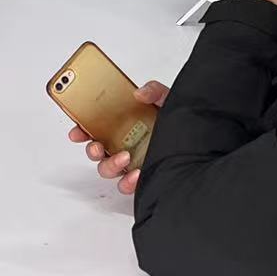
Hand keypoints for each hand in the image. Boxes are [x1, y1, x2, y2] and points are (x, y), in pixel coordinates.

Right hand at [68, 81, 168, 196]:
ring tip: (125, 158)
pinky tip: (137, 174)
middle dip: (91, 150)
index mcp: (121, 125)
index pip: (93, 127)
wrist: (199, 145)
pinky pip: (126, 184)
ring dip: (110, 165)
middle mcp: (121, 144)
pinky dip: (128, 181)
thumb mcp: (167, 100)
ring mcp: (129, 163)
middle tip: (98, 146)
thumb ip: (154, 90)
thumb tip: (139, 93)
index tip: (77, 131)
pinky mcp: (140, 178)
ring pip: (107, 169)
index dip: (81, 129)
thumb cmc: (177, 123)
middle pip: (95, 150)